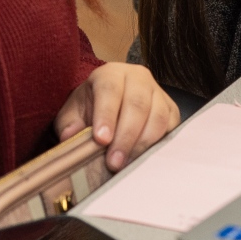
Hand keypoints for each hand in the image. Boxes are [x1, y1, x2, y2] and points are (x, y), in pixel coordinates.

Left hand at [54, 63, 178, 170]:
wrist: (109, 105)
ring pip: (157, 117)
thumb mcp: (73, 113)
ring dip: (143, 144)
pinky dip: (159, 146)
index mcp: (111, 74)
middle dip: (125, 137)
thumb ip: (69, 124)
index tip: (101, 140)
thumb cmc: (90, 109)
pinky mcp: (171, 111)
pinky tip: (145, 161)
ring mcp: (158, 93)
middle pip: (137, 105)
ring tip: (127, 165)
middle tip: (114, 162)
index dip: (106, 115)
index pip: (110, 90)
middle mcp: (138, 78)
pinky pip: (171, 128)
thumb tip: (70, 136)